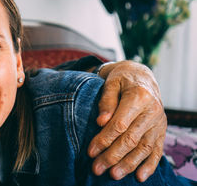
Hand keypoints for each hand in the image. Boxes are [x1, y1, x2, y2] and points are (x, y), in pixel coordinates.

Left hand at [87, 60, 166, 181]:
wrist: (141, 76)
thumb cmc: (121, 80)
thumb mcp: (111, 83)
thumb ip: (106, 101)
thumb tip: (101, 122)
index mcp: (139, 97)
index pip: (120, 124)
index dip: (104, 139)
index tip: (90, 151)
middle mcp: (153, 111)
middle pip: (131, 139)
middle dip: (113, 156)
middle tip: (97, 168)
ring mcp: (159, 122)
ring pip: (144, 148)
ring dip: (129, 164)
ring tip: (113, 175)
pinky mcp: (161, 131)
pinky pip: (157, 150)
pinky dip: (149, 165)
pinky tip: (139, 177)